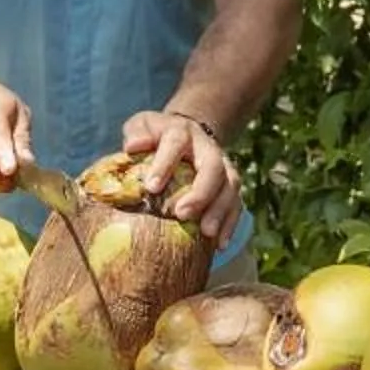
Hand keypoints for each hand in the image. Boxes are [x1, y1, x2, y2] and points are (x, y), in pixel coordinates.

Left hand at [123, 108, 241, 246]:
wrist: (186, 133)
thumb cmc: (156, 136)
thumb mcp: (142, 126)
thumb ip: (137, 133)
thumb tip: (132, 147)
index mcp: (182, 133)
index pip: (176, 144)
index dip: (165, 164)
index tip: (151, 188)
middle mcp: (207, 148)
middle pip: (213, 167)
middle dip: (201, 192)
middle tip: (183, 214)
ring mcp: (223, 166)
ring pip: (230, 186)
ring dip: (220, 211)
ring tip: (207, 233)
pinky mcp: (230, 185)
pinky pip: (236, 204)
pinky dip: (230, 224)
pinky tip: (219, 244)